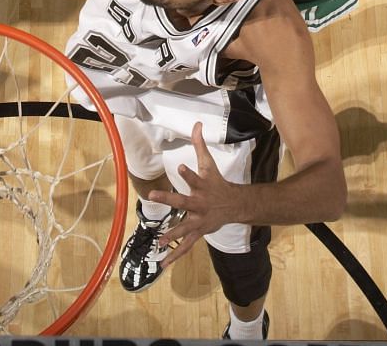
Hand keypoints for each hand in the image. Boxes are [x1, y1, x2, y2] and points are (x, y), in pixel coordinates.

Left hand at [146, 124, 248, 267]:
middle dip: (168, 199)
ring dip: (171, 234)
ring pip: (184, 228)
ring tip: (159, 241)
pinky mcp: (198, 232)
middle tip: (152, 196)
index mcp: (202, 186)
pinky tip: (162, 264)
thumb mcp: (209, 164)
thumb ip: (200, 145)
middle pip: (183, 202)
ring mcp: (199, 220)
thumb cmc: (217, 183)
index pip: (195, 178)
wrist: (234, 206)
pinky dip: (174, 255)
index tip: (182, 167)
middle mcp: (199, 204)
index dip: (189, 173)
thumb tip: (196, 123)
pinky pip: (185, 245)